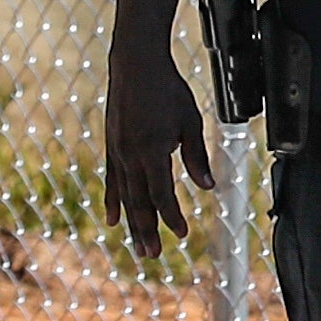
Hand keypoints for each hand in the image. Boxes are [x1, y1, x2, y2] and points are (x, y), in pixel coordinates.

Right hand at [103, 43, 215, 252]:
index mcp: (153, 149)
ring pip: (124, 195)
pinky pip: (112, 180)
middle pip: (139, 201)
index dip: (171, 216)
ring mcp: (118, 151)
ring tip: (139, 248)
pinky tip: (112, 220)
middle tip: (153, 256)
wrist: (136, 64)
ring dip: (132, 224)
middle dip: (146, 230)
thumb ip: (196, 156)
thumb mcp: (190, 121)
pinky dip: (113, 201)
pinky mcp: (112, 146)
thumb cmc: (168, 90)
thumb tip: (207, 187)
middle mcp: (131, 154)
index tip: (182, 233)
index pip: (161, 192)